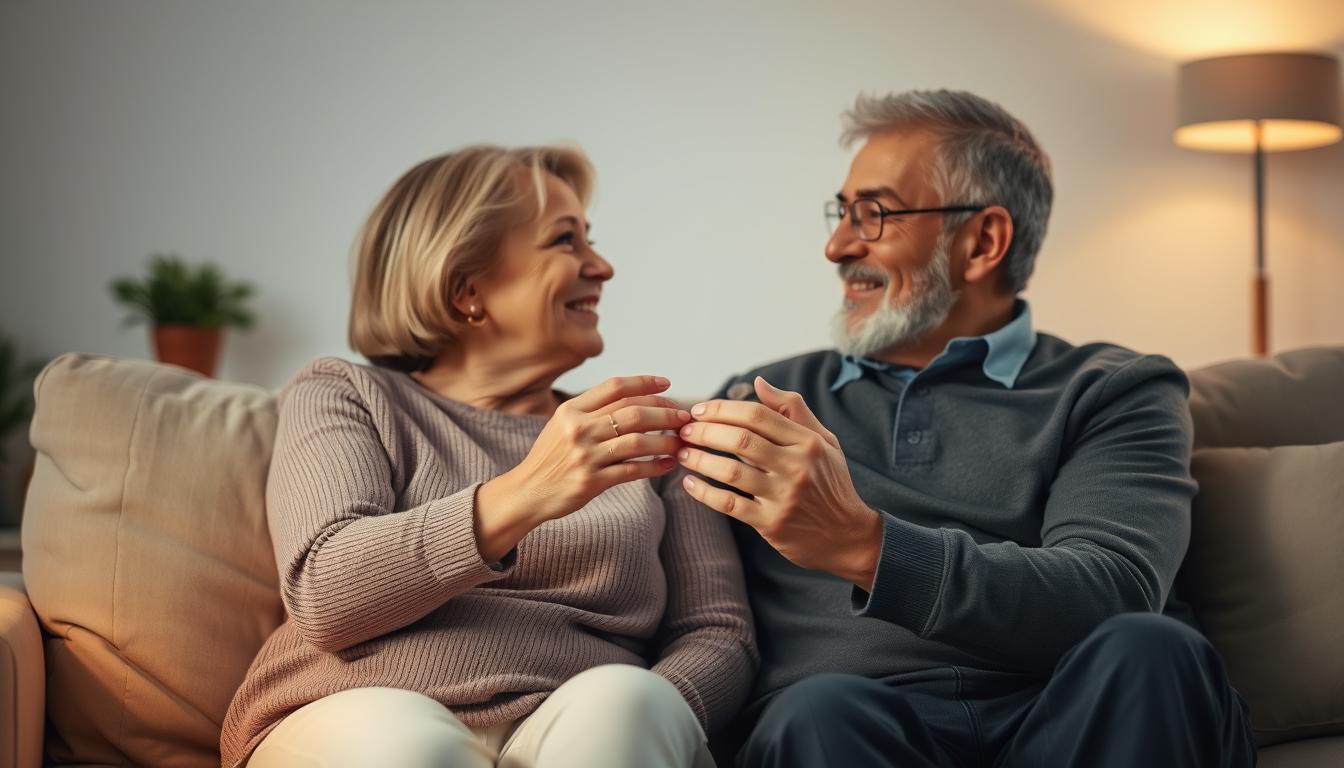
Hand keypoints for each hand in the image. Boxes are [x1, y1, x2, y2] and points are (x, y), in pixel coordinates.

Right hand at [475, 375, 689, 560]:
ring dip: (665, 440)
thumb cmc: (550, 457)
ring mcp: (585, 456)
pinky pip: (633, 471)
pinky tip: (669, 464)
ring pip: (638, 441)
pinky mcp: (591, 482)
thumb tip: (633, 398)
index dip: (645, 383)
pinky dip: (656, 466)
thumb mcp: (562, 424)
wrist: (527, 492)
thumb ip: (591, 410)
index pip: (615, 387)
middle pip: (633, 412)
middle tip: (682, 417)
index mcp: (571, 410)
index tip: (667, 385)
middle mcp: (578, 429)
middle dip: (664, 413)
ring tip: (680, 441)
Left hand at [677, 376, 882, 589]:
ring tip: (681, 454)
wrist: (847, 536)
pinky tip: (690, 483)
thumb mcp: (823, 442)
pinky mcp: (771, 523)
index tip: (700, 410)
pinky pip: (729, 504)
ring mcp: (784, 496)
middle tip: (684, 431)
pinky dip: (704, 493)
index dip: (723, 409)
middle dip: (705, 431)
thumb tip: (759, 382)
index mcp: (808, 442)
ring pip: (730, 471)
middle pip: (740, 439)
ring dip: (699, 459)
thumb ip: (793, 410)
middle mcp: (797, 467)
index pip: (757, 415)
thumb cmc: (830, 483)